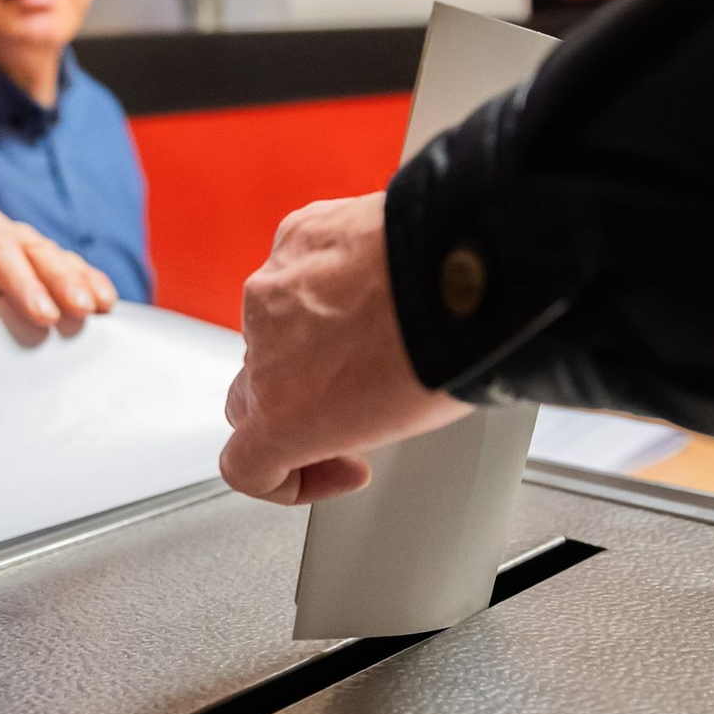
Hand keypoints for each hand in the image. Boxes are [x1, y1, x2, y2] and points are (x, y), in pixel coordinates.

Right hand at [0, 208, 117, 334]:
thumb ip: (32, 310)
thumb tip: (82, 329)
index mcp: (16, 243)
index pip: (58, 257)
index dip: (84, 278)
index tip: (106, 306)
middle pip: (34, 247)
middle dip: (62, 279)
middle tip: (80, 311)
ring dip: (23, 282)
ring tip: (42, 314)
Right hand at [221, 192, 472, 504]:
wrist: (469, 271)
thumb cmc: (447, 352)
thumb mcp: (394, 425)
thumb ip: (342, 423)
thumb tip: (353, 409)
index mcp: (282, 415)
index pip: (243, 465)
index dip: (288, 478)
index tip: (336, 465)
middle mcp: (264, 352)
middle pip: (252, 391)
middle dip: (295, 400)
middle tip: (354, 399)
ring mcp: (274, 287)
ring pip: (275, 322)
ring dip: (313, 332)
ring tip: (378, 327)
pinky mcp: (298, 235)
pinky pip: (300, 265)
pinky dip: (329, 276)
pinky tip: (376, 278)